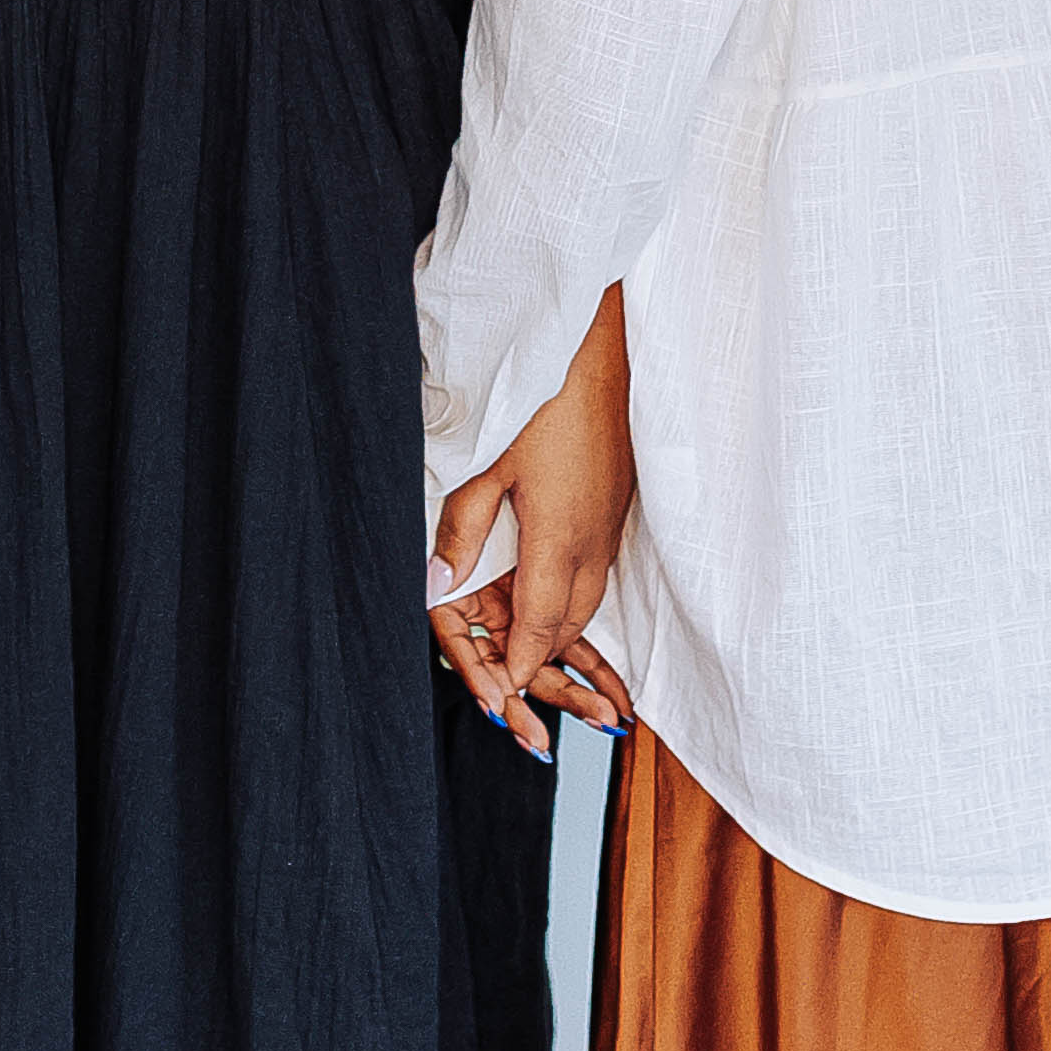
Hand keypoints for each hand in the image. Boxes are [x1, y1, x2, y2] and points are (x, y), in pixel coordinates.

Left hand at [428, 278, 636, 756]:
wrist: (604, 348)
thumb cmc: (543, 399)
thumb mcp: (487, 463)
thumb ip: (460, 530)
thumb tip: (436, 587)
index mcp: (561, 544)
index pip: (539, 632)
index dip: (517, 670)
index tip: (499, 701)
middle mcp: (591, 547)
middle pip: (565, 628)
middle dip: (539, 668)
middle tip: (513, 702)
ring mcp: (608, 528)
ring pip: (583, 603)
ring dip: (556, 636)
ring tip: (532, 663)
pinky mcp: (614, 509)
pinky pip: (592, 573)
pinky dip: (568, 600)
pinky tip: (548, 598)